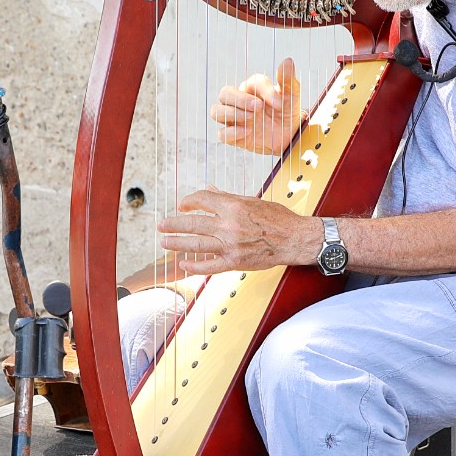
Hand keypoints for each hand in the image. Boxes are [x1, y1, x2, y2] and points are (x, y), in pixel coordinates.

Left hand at [157, 188, 320, 274]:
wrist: (293, 239)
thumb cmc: (276, 218)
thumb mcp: (251, 201)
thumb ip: (227, 197)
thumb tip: (209, 190)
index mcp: (233, 206)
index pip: (202, 200)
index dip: (188, 201)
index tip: (182, 205)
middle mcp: (229, 225)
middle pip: (193, 223)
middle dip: (174, 224)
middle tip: (161, 225)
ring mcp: (230, 245)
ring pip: (196, 244)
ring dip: (177, 243)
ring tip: (164, 242)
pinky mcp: (234, 262)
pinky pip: (208, 266)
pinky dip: (193, 266)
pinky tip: (182, 264)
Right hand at [210, 58, 300, 154]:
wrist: (288, 134)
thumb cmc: (286, 110)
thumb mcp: (291, 94)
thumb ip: (287, 79)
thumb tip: (288, 61)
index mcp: (252, 88)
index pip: (252, 83)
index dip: (264, 91)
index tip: (278, 103)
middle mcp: (238, 100)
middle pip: (224, 93)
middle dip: (240, 100)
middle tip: (259, 107)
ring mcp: (233, 118)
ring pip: (216, 111)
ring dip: (232, 114)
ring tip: (251, 118)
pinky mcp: (232, 135)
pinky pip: (221, 133)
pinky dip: (232, 132)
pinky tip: (248, 132)